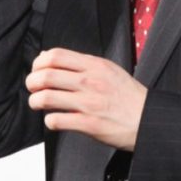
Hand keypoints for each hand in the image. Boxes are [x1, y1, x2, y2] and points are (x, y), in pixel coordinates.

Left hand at [26, 48, 147, 150]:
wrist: (149, 119)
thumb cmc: (129, 97)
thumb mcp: (109, 70)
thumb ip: (82, 64)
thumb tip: (49, 58)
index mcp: (95, 65)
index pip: (56, 56)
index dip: (39, 63)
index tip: (37, 70)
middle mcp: (91, 81)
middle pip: (46, 75)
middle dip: (32, 82)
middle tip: (32, 88)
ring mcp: (90, 103)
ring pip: (47, 98)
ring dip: (36, 101)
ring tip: (37, 103)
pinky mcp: (90, 124)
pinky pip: (57, 120)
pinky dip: (50, 121)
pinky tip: (54, 120)